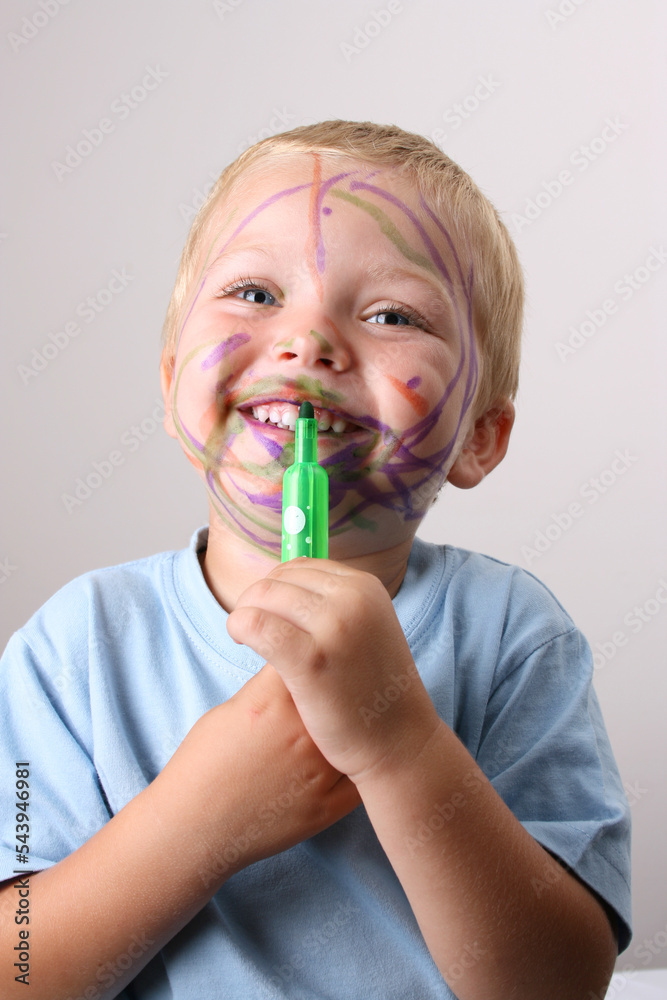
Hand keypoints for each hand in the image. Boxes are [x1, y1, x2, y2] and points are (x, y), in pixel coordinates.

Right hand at [159, 662, 359, 882]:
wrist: (192, 828)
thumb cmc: (202, 766)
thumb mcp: (228, 710)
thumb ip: (266, 690)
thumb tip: (291, 677)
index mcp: (274, 701)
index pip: (308, 655)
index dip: (311, 655)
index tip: (312, 659)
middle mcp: (303, 731)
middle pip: (338, 691)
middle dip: (335, 689)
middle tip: (330, 692)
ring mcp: (319, 771)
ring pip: (355, 732)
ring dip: (351, 725)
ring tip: (345, 722)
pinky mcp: (327, 806)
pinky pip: (358, 777)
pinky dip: (357, 765)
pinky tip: (351, 758)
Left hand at [226, 559, 440, 784]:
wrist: (400, 742)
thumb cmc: (374, 692)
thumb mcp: (367, 629)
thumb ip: (333, 606)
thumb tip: (281, 587)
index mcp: (366, 587)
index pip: (301, 566)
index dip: (276, 586)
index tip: (269, 611)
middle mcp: (352, 599)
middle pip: (279, 579)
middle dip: (256, 599)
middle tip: (252, 628)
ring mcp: (334, 627)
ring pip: (263, 597)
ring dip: (244, 613)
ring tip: (246, 637)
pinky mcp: (311, 660)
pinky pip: (256, 625)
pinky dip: (239, 627)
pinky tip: (240, 641)